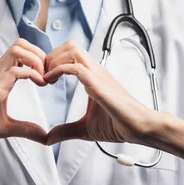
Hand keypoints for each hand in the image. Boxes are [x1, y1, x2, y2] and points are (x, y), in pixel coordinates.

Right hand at [0, 38, 48, 143]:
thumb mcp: (7, 127)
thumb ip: (26, 129)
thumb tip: (45, 138)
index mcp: (2, 76)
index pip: (22, 52)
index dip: (39, 60)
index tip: (48, 78)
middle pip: (21, 44)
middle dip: (40, 55)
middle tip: (47, 74)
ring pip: (18, 49)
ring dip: (36, 60)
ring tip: (42, 78)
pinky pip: (15, 70)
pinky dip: (31, 74)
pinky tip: (37, 85)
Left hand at [43, 40, 164, 145]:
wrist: (140, 128)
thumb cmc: (118, 125)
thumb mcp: (85, 129)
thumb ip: (66, 131)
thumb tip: (49, 139)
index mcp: (93, 76)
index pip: (71, 53)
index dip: (53, 61)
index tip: (43, 78)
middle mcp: (95, 71)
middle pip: (70, 45)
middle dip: (51, 56)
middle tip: (42, 75)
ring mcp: (98, 75)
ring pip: (72, 50)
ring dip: (53, 60)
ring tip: (45, 78)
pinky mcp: (99, 84)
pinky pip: (76, 67)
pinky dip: (58, 70)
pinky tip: (50, 81)